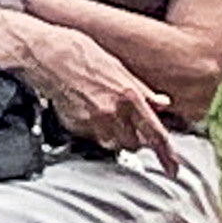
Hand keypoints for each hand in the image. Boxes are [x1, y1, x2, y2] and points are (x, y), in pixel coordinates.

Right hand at [5, 18, 167, 151]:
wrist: (48, 55)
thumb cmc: (82, 53)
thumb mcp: (120, 67)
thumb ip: (143, 91)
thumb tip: (162, 103)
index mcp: (129, 96)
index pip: (155, 134)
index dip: (167, 155)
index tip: (173, 168)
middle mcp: (113, 112)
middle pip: (134, 144)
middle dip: (136, 139)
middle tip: (132, 126)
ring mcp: (93, 122)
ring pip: (114, 145)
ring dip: (117, 137)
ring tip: (108, 116)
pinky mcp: (76, 127)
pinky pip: (93, 138)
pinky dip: (96, 131)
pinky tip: (91, 111)